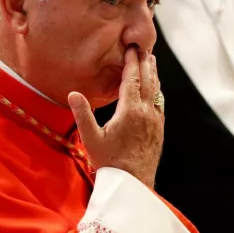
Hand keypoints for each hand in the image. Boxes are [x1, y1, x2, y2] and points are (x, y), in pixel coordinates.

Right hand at [68, 47, 163, 186]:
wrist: (133, 184)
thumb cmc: (109, 163)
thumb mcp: (91, 139)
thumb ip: (82, 115)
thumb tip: (73, 93)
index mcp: (130, 111)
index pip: (131, 80)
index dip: (131, 62)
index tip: (131, 48)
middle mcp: (146, 112)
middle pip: (148, 81)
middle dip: (145, 64)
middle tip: (144, 48)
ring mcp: (155, 121)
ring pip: (156, 91)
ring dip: (153, 75)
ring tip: (152, 62)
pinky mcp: (159, 130)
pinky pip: (160, 104)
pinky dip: (157, 91)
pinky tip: (155, 90)